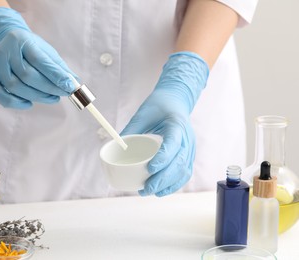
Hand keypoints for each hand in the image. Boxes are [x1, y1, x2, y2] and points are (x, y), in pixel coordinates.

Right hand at [0, 7, 75, 108]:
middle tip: (63, 93)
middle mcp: (6, 51)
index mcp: (21, 40)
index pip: (39, 60)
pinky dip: (16, 103)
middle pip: (27, 75)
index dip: (56, 75)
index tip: (70, 86)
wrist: (6, 40)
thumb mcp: (46, 51)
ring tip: (52, 98)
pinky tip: (29, 103)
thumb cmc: (31, 48)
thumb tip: (76, 83)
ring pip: (15, 87)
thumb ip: (60, 68)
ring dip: (37, 97)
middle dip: (49, 88)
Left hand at [121, 52, 208, 196]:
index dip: (163, 158)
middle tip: (146, 189)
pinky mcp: (188, 154)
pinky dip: (174, 184)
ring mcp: (190, 147)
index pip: (173, 144)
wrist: (176, 100)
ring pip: (183, 171)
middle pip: (179, 162)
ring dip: (168, 185)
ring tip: (150, 192)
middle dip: (163, 179)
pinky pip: (185, 173)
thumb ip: (131, 129)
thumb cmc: (158, 106)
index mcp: (176, 124)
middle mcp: (187, 138)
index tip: (150, 169)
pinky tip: (161, 191)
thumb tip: (115, 147)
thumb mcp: (143, 114)